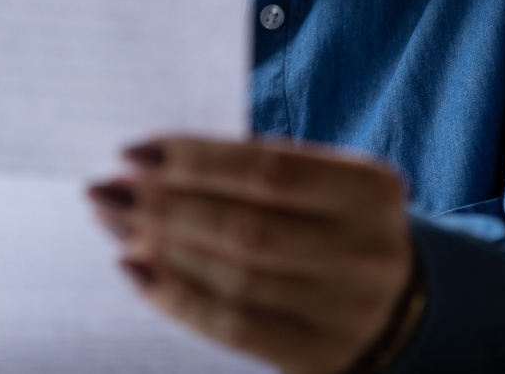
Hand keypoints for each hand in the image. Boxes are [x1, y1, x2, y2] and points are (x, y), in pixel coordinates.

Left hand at [88, 137, 414, 373]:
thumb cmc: (334, 225)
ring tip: (115, 226)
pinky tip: (138, 273)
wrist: (399, 305)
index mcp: (370, 188)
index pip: (267, 168)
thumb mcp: (323, 186)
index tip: (132, 151)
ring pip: (235, 279)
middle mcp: (366, 249)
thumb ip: (256, 173)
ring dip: (162, 250)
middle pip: (245, 228)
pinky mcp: (320, 354)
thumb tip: (150, 164)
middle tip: (105, 190)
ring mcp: (347, 309)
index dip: (194, 159)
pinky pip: (235, 327)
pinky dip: (177, 299)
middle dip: (164, 207)